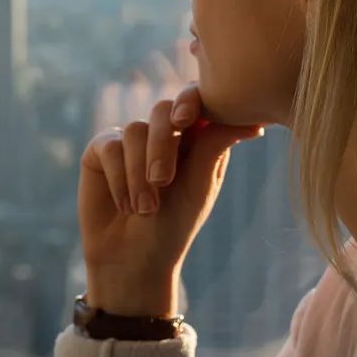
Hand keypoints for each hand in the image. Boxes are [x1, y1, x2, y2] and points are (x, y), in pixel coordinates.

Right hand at [78, 82, 265, 314]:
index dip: (190, 101)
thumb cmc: (174, 224)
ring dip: (140, 174)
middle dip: (163, 146)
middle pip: (162, 111)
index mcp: (194, 135)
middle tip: (163, 183)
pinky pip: (110, 147)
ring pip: (135, 131)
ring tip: (145, 208)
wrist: (134, 258)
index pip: (195, 98)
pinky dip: (120, 179)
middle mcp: (162, 132)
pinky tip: (125, 205)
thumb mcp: (200, 185)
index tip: (187, 122)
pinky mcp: (101, 151)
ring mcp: (130, 140)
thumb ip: (215, 145)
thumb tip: (255, 122)